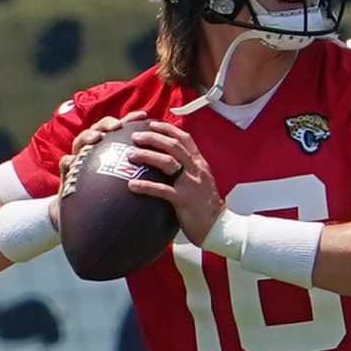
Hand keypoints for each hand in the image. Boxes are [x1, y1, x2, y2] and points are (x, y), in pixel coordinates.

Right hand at [52, 110, 148, 229]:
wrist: (89, 217)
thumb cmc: (115, 199)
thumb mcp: (133, 184)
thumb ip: (148, 172)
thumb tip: (175, 166)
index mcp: (113, 149)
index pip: (122, 130)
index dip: (131, 120)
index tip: (144, 115)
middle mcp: (96, 150)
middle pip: (99, 128)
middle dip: (107, 123)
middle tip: (117, 126)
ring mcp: (80, 160)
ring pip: (80, 141)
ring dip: (87, 136)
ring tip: (97, 138)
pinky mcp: (67, 172)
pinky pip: (65, 163)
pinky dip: (68, 161)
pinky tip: (72, 161)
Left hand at [124, 120, 224, 245]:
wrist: (219, 227)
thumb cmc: (207, 207)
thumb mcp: (202, 182)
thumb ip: (189, 171)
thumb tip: (171, 164)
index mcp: (200, 164)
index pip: (185, 139)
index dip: (168, 129)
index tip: (152, 123)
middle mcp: (196, 170)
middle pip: (173, 146)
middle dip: (153, 137)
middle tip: (136, 136)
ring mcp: (190, 184)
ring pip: (167, 162)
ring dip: (147, 156)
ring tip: (130, 155)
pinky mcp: (183, 200)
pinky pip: (162, 190)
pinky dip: (145, 186)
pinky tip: (132, 185)